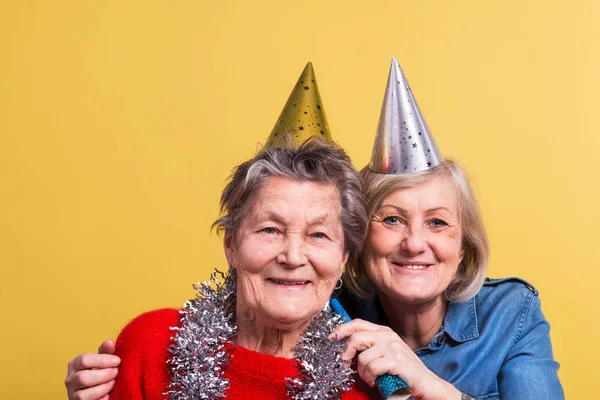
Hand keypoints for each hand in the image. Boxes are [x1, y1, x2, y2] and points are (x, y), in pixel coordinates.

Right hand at [65, 339, 120, 399]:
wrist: (95, 389)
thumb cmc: (99, 372)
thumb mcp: (102, 361)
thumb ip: (105, 352)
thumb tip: (110, 342)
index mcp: (74, 364)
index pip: (84, 360)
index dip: (103, 360)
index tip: (117, 361)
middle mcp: (70, 380)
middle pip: (83, 378)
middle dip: (104, 375)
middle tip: (116, 372)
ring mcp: (72, 394)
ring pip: (83, 395)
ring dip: (103, 388)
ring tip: (114, 382)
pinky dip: (102, 399)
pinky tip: (109, 394)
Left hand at [330, 319, 460, 399]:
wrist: (425, 381)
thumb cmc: (402, 368)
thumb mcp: (386, 351)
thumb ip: (370, 345)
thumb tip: (347, 347)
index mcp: (384, 331)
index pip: (357, 323)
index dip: (342, 329)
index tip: (332, 338)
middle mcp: (387, 336)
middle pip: (356, 337)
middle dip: (347, 353)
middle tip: (347, 365)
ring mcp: (392, 347)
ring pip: (363, 357)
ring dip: (362, 372)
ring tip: (369, 378)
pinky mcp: (396, 361)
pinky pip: (372, 367)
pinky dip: (370, 377)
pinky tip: (375, 381)